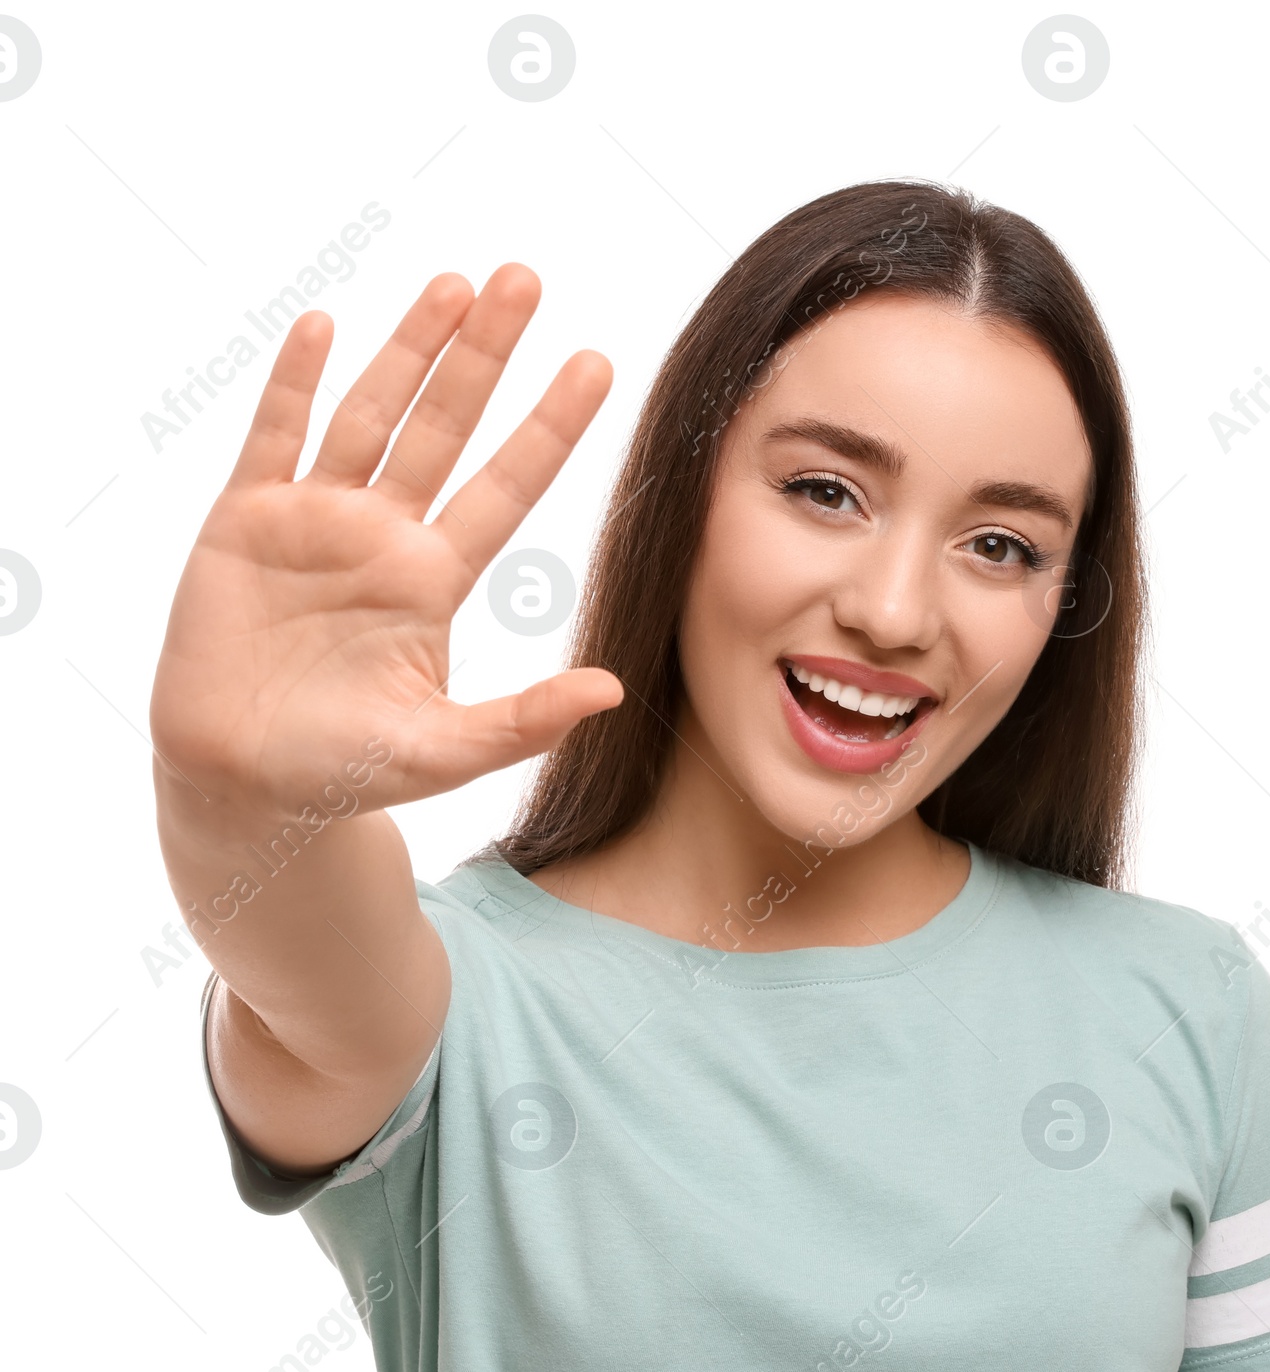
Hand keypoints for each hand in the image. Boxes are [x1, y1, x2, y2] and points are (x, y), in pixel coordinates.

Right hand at [149, 264, 621, 825]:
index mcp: (435, 578)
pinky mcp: (246, 521)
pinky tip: (323, 326)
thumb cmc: (345, 769)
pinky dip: (294, 385)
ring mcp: (315, 519)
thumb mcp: (444, 750)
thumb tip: (612, 690)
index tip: (597, 362)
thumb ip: (523, 720)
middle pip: (445, 426)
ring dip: (407, 349)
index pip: (508, 485)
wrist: (244, 781)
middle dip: (484, 354)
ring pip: (369, 415)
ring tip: (453, 283)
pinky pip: (274, 439)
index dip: (549, 425)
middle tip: (526, 280)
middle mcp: (384, 534)